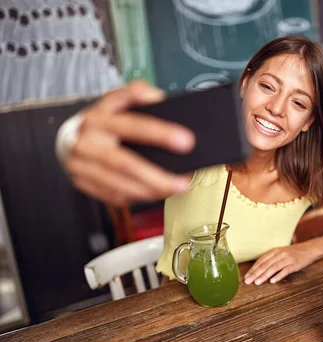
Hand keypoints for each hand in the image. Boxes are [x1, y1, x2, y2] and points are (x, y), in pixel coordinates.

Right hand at [66, 80, 195, 204]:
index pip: (132, 125)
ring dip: (150, 191)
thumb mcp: (116, 101)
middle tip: (182, 183)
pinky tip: (155, 193)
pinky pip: (113, 195)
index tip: (187, 141)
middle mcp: (88, 142)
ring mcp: (82, 165)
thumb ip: (135, 95)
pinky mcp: (83, 182)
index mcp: (99, 118)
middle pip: (124, 163)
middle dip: (156, 176)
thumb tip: (156, 96)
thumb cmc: (101, 121)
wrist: (68, 139)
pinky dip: (138, 197)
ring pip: (119, 184)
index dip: (160, 133)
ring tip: (174, 190)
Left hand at [244, 244, 316, 284]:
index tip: (246, 276)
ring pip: (273, 268)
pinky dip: (278, 276)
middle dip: (255, 274)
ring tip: (257, 282)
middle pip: (265, 265)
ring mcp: (287, 259)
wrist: (309, 249)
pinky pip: (285, 270)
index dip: (253, 269)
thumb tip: (259, 270)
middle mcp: (280, 254)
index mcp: (275, 251)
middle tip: (248, 281)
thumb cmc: (293, 253)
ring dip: (264, 276)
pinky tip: (272, 281)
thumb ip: (271, 260)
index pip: (261, 260)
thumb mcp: (281, 253)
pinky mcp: (295, 264)